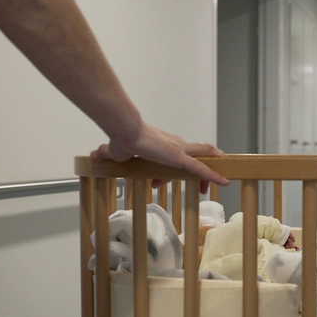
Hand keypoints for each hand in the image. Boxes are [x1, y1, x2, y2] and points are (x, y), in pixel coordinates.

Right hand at [91, 121, 229, 192]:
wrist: (124, 131)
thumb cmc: (122, 139)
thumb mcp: (118, 153)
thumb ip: (110, 155)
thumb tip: (93, 156)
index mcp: (166, 145)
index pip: (180, 158)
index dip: (177, 170)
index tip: (161, 183)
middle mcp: (177, 146)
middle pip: (199, 156)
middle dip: (205, 169)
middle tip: (204, 185)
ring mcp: (180, 151)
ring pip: (205, 159)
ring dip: (213, 171)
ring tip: (221, 182)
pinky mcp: (180, 158)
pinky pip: (201, 168)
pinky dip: (213, 176)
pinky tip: (223, 183)